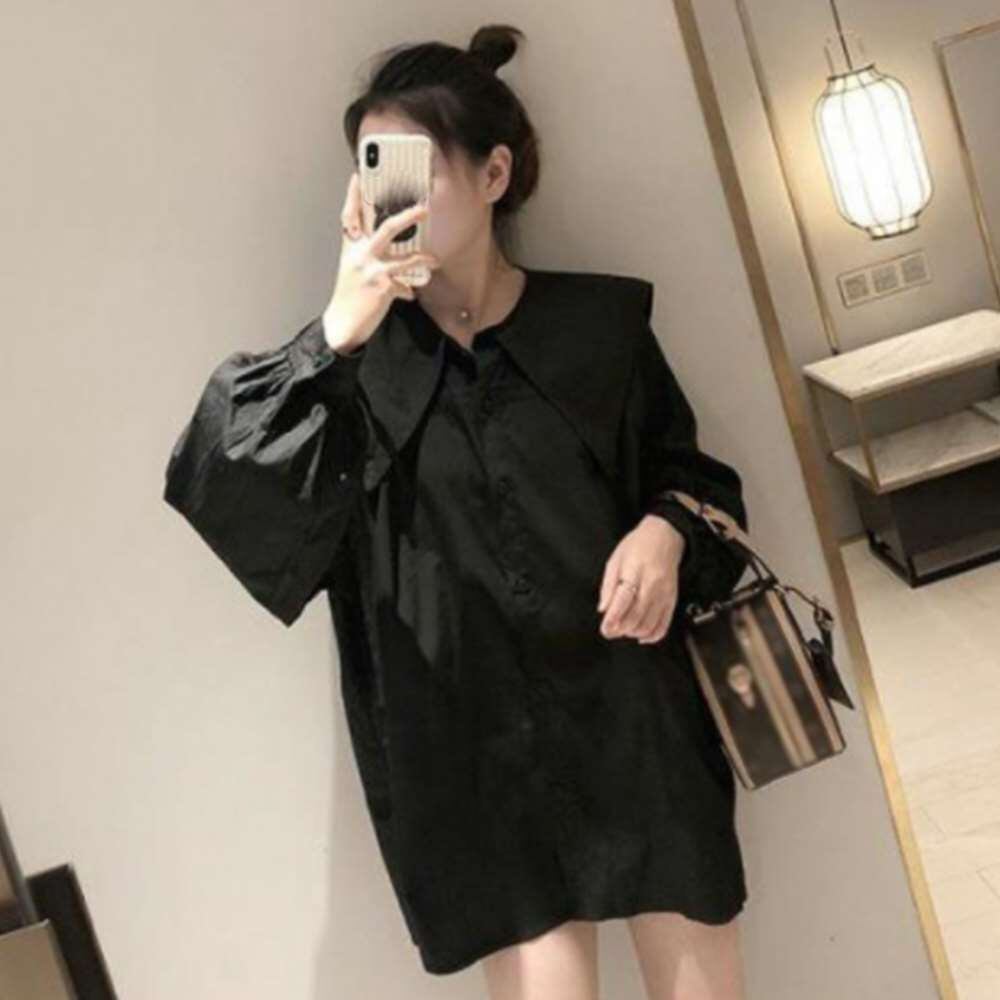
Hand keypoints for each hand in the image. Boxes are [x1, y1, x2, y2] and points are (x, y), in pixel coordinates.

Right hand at [323, 171, 439, 352]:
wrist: (343, 323)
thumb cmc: (351, 294)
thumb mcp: (354, 268)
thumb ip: (370, 254)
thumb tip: (392, 247)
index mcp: (351, 246)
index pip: (350, 215)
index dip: (353, 194)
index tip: (358, 174)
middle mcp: (359, 254)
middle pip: (386, 228)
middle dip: (407, 216)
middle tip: (424, 208)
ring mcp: (370, 269)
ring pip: (401, 256)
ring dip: (421, 257)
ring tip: (434, 258)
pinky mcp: (381, 287)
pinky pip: (404, 283)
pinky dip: (408, 289)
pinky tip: (410, 293)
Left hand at [596, 514, 686, 642]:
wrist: (665, 537)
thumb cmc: (638, 546)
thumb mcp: (616, 559)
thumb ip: (608, 585)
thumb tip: (603, 608)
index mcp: (635, 571)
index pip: (623, 600)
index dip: (613, 618)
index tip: (605, 628)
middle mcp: (653, 584)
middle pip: (637, 615)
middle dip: (621, 629)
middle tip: (610, 631)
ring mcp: (665, 594)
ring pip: (650, 623)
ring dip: (634, 632)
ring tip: (623, 630)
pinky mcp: (672, 600)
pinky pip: (664, 624)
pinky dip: (653, 635)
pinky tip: (641, 635)